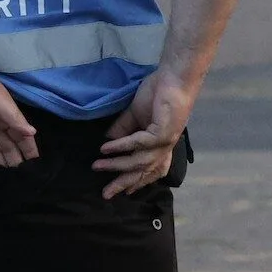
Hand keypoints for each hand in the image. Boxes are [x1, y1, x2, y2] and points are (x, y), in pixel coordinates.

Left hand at [0, 56, 38, 167]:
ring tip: (8, 177)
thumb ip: (14, 117)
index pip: (20, 132)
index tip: (35, 163)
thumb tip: (33, 133)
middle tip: (21, 176)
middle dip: (15, 157)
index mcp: (4, 111)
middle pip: (7, 143)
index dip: (27, 146)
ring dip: (0, 160)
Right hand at [94, 70, 194, 198]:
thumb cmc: (158, 93)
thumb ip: (122, 130)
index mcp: (161, 145)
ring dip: (117, 165)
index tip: (124, 193)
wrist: (173, 77)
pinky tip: (106, 148)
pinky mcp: (163, 132)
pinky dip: (121, 146)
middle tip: (105, 194)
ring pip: (139, 161)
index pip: (151, 170)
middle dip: (123, 183)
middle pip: (143, 172)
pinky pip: (139, 143)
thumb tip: (105, 142)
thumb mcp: (135, 115)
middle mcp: (165, 148)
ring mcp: (166, 142)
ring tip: (98, 166)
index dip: (138, 182)